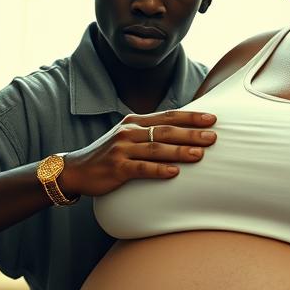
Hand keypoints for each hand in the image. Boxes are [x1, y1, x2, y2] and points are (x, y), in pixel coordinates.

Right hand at [60, 110, 216, 196]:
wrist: (76, 169)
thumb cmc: (107, 155)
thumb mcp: (127, 137)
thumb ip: (149, 133)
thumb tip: (181, 132)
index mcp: (134, 122)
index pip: (167, 116)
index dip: (190, 117)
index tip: (211, 119)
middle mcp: (128, 132)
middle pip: (165, 131)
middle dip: (191, 133)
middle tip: (213, 136)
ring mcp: (121, 150)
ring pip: (155, 149)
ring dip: (179, 151)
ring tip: (199, 154)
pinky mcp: (116, 168)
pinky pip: (141, 168)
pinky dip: (159, 170)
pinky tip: (174, 173)